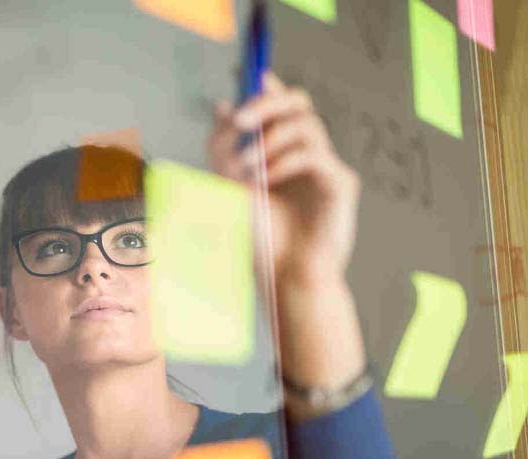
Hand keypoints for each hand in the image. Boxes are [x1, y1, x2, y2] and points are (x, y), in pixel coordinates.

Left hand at [207, 72, 360, 289]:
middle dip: (267, 104)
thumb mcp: (230, 188)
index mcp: (283, 153)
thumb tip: (223, 105)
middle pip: (298, 103)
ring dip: (270, 141)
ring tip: (250, 170)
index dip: (267, 87)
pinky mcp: (341, 183)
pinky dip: (285, 161)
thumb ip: (225, 149)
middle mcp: (307, 154)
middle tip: (241, 122)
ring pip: (306, 125)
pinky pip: (314, 154)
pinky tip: (267, 180)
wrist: (283, 277)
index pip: (281, 106)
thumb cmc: (260, 240)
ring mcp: (327, 167)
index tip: (249, 76)